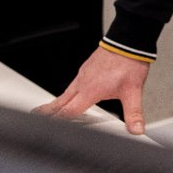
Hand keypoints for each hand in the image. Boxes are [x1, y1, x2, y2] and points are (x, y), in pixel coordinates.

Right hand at [34, 45, 150, 134]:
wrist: (128, 41)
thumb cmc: (129, 63)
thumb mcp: (133, 92)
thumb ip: (134, 113)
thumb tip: (136, 130)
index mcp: (90, 91)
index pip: (69, 111)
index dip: (58, 121)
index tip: (48, 128)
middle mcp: (83, 82)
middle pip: (61, 101)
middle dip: (48, 111)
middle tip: (36, 117)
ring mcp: (84, 74)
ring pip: (66, 92)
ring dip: (57, 102)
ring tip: (50, 110)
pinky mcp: (87, 68)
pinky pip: (74, 83)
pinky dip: (68, 92)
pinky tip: (72, 94)